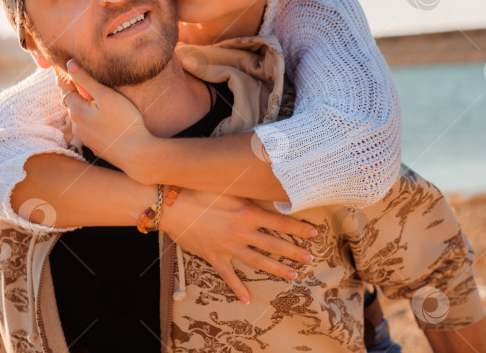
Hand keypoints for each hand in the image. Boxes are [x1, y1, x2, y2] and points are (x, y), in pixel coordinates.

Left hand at [58, 59, 152, 172]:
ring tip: (95, 97)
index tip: (62, 66)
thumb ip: (87, 80)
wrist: (137, 153)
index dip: (64, 76)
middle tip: (80, 78)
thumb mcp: (107, 96)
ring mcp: (85, 137)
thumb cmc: (124, 122)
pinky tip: (105, 117)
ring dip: (85, 106)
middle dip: (75, 91)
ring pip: (81, 116)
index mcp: (76, 111)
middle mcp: (76, 125)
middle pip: (72, 102)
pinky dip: (92, 119)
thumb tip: (70, 64)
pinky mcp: (95, 145)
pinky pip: (89, 127)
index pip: (65, 88)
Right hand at [160, 190, 317, 302]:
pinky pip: (229, 276)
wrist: (172, 204)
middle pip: (274, 244)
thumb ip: (248, 193)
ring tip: (292, 275)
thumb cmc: (199, 190)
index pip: (280, 221)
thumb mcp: (229, 186)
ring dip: (276, 269)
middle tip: (309, 257)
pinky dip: (238, 288)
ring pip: (258, 261)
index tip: (314, 232)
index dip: (298, 228)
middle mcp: (242, 231)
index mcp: (248, 212)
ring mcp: (228, 246)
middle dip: (293, 251)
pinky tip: (248, 299)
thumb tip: (267, 189)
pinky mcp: (214, 256)